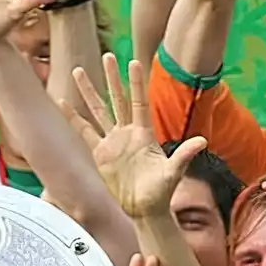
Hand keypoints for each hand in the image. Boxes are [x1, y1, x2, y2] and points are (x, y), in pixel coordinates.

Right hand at [64, 53, 207, 219]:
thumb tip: (202, 141)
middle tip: (108, 55)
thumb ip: (184, 155)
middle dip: (112, 78)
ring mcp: (112, 142)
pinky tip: (63, 102)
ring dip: (89, 91)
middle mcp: (127, 133)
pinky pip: (84, 132)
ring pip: (98, 110)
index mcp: (144, 133)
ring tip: (79, 70)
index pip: (139, 102)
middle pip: (118, 99)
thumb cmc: (161, 192)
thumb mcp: (173, 172)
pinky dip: (73, 118)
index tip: (134, 61)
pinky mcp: (100, 154)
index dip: (137, 83)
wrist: (144, 210)